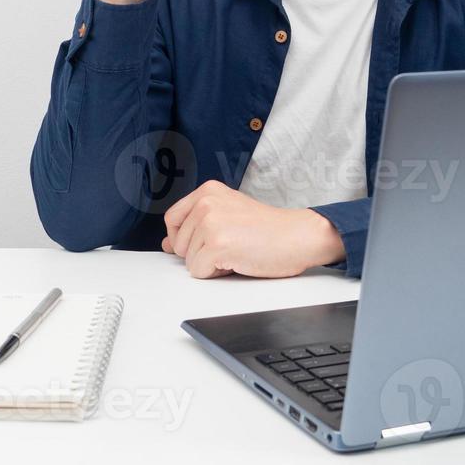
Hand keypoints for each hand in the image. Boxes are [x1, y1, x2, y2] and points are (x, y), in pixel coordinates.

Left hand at [160, 181, 345, 278]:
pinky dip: (216, 274)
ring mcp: (210, 222)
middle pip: (178, 244)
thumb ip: (196, 225)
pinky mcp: (217, 244)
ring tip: (236, 251)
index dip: (184, 238)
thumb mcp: (227, 215)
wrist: (298, 236)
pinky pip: (198, 272)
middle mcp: (206, 201)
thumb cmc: (268, 229)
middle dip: (200, 253)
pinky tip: (237, 260)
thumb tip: (167, 244)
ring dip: (210, 264)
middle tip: (231, 245)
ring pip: (187, 260)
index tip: (205, 242)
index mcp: (207, 190)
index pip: (172, 219)